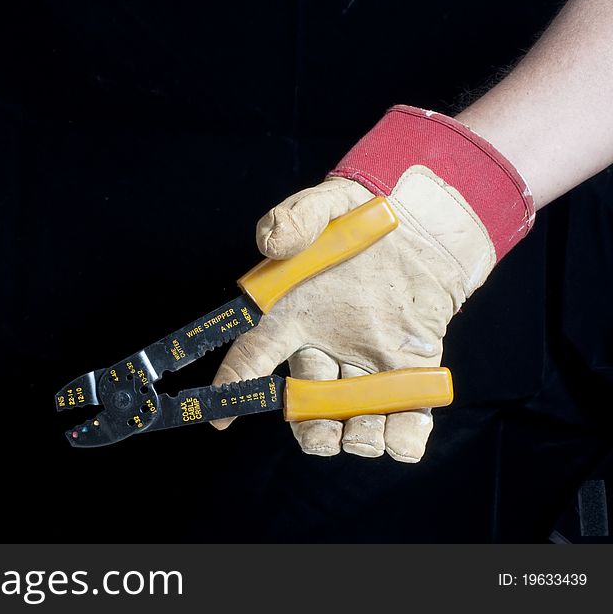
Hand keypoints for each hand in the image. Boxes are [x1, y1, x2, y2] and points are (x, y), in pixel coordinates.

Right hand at [210, 105, 534, 461]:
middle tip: (323, 430)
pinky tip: (402, 439)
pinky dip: (404, 439)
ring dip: (357, 439)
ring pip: (354, 421)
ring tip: (365, 434)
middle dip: (311, 429)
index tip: (221, 418)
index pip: (253, 354)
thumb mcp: (327, 206)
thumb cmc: (364, 217)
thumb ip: (296, 218)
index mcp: (292, 316)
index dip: (234, 386)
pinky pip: (405, 418)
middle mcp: (326, 348)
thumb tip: (272, 242)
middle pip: (306, 406)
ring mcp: (370, 364)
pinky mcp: (412, 371)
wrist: (424, 224)